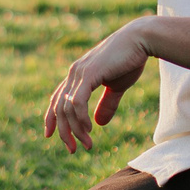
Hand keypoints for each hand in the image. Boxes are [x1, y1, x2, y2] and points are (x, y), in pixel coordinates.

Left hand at [42, 20, 148, 152]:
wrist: (140, 40)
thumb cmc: (130, 60)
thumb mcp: (117, 87)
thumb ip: (107, 104)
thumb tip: (99, 124)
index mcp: (77, 75)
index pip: (57, 99)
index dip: (51, 118)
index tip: (49, 136)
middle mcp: (74, 73)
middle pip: (58, 108)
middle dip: (64, 132)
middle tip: (72, 149)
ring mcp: (79, 73)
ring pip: (67, 108)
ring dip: (75, 130)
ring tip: (86, 144)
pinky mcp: (89, 74)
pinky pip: (77, 102)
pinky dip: (80, 118)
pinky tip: (89, 129)